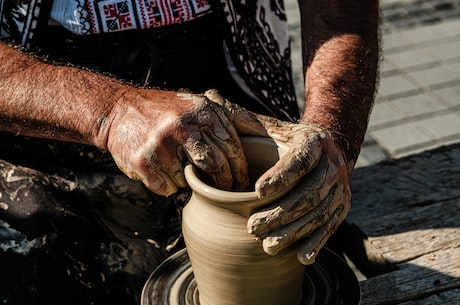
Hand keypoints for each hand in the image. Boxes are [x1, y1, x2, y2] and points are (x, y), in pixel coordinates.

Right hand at [105, 89, 253, 195]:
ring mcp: (161, 145)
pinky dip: (170, 185)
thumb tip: (267, 134)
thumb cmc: (168, 111)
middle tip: (227, 191)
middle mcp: (182, 126)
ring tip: (184, 170)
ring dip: (191, 182)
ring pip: (191, 181)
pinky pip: (168, 188)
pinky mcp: (143, 163)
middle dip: (225, 183)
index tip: (243, 181)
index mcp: (201, 110)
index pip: (232, 147)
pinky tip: (164, 171)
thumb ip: (231, 116)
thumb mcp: (200, 104)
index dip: (240, 169)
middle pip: (216, 166)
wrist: (119, 111)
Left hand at [204, 94, 352, 264]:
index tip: (257, 191)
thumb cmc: (287, 139)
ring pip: (318, 213)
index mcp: (313, 142)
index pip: (299, 159)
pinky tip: (300, 256)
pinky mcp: (342, 206)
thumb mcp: (272, 125)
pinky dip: (316, 242)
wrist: (326, 148)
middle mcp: (332, 164)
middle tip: (252, 228)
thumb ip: (244, 118)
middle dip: (280, 213)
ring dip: (293, 231)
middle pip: (308, 192)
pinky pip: (331, 227)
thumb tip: (210, 98)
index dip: (281, 175)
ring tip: (267, 245)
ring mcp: (340, 187)